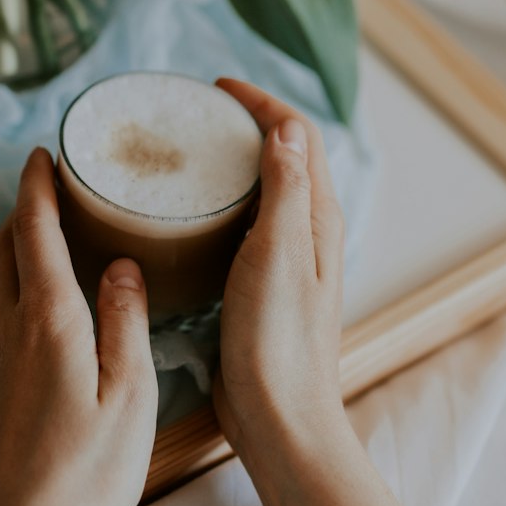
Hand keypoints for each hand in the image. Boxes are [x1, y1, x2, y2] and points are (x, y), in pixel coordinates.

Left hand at [0, 147, 158, 505]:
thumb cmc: (86, 478)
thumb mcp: (131, 398)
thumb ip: (125, 321)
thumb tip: (120, 263)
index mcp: (50, 322)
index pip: (34, 231)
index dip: (36, 185)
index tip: (42, 155)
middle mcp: (3, 332)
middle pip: (1, 249)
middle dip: (21, 213)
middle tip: (47, 197)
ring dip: (2, 254)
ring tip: (29, 248)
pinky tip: (8, 316)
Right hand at [213, 80, 347, 493]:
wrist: (278, 416)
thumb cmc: (278, 340)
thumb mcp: (278, 254)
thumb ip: (285, 190)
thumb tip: (284, 128)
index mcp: (318, 219)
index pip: (298, 136)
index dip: (261, 103)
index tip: (217, 89)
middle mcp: (308, 234)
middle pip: (284, 157)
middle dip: (246, 125)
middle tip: (196, 113)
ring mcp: (286, 261)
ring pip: (264, 192)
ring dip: (234, 163)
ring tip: (188, 152)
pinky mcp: (261, 287)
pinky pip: (244, 226)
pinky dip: (221, 204)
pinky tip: (188, 217)